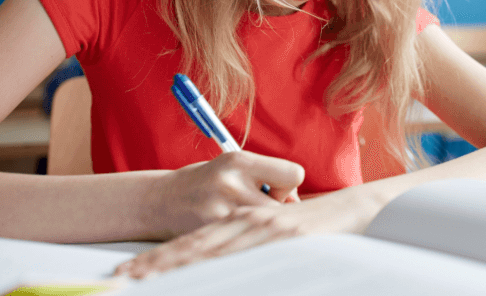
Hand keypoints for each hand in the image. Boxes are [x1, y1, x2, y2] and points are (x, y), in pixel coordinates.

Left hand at [116, 184, 379, 277]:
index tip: (134, 271)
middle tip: (124, 278)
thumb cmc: (324, 225)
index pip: (199, 240)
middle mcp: (251, 221)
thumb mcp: (285, 234)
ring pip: (214, 249)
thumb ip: (257, 243)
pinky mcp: (287, 235)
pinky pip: (248, 252)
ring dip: (177, 264)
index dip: (165, 255)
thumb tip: (232, 263)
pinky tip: (201, 273)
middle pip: (196, 245)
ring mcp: (267, 227)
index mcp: (248, 220)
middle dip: (158, 263)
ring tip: (145, 277)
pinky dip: (221, 263)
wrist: (361, 208)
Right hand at [142, 151, 304, 240]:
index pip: (294, 174)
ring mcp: (220, 210)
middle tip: (257, 209)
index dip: (287, 185)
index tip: (272, 190)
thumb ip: (267, 178)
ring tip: (242, 219)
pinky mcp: (211, 233)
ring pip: (267, 227)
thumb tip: (296, 204)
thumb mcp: (235, 168)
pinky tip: (229, 231)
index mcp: (240, 160)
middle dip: (277, 210)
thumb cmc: (206, 183)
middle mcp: (231, 183)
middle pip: (284, 207)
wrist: (158, 201)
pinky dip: (246, 238)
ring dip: (262, 226)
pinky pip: (247, 240)